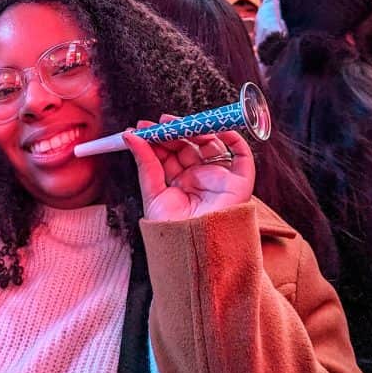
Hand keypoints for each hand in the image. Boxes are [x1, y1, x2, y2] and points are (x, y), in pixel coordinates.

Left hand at [124, 115, 254, 221]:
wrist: (192, 251)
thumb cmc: (171, 230)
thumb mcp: (152, 193)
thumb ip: (145, 162)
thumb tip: (129, 135)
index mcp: (178, 182)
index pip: (170, 152)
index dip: (159, 137)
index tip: (143, 125)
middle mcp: (199, 177)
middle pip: (189, 145)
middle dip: (175, 130)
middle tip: (161, 122)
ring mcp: (218, 178)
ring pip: (211, 145)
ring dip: (198, 130)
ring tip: (181, 126)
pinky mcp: (238, 182)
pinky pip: (241, 156)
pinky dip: (234, 139)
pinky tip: (218, 130)